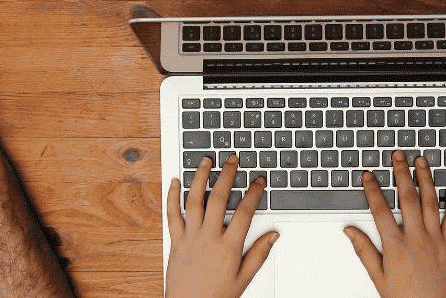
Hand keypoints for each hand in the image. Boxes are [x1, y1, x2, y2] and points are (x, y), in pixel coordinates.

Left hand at [165, 155, 277, 297]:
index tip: (259, 181)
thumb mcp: (244, 278)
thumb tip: (273, 234)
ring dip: (200, 178)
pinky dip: (172, 196)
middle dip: (227, 175)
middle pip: (218, 198)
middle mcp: (208, 238)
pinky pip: (172, 215)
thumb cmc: (216, 297)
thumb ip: (259, 254)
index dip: (254, 193)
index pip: (244, 212)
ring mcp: (189, 238)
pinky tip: (174, 182)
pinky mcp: (175, 242)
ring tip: (206, 161)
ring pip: (194, 201)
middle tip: (233, 160)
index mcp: (228, 247)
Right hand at [343, 150, 445, 297]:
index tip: (369, 176)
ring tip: (421, 161)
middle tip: (398, 156)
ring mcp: (435, 240)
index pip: (380, 210)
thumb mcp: (377, 276)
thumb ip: (364, 250)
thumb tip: (350, 231)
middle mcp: (416, 239)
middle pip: (407, 198)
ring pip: (430, 202)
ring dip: (426, 179)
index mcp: (395, 246)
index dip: (373, 190)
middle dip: (401, 173)